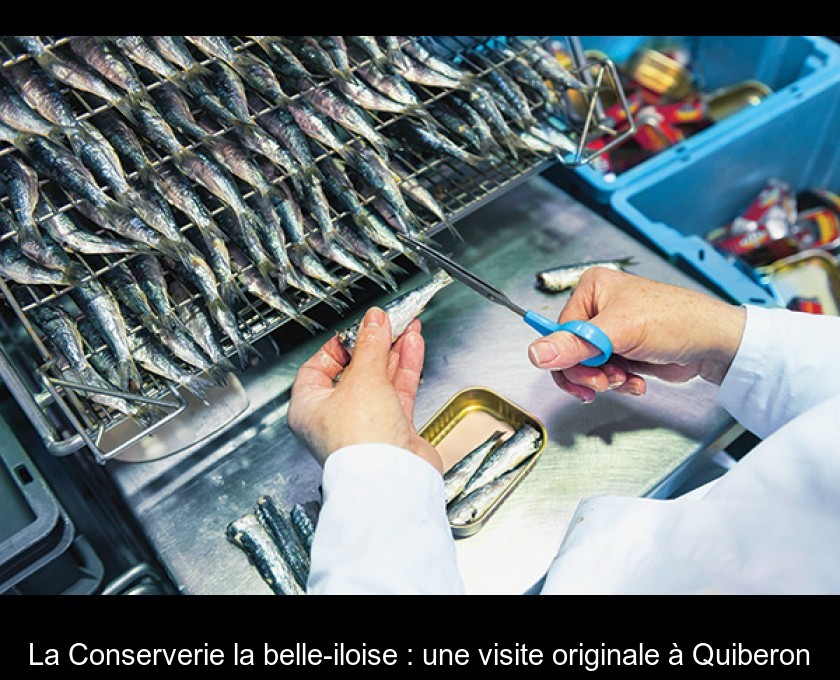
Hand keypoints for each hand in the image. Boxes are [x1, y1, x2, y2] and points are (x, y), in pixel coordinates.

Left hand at [287, 307, 442, 473]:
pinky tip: (412, 347)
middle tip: (386, 323)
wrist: (392, 478)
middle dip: (373, 345)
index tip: (358, 327)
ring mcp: (364, 424)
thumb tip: (373, 321)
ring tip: (405, 327)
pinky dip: (405, 368)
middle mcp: (334, 418)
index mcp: (308, 408)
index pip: (319, 366)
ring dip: (393, 353)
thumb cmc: (360, 443)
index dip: (340, 344)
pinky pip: (397, 392)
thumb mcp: (362, 378)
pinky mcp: (391, 430)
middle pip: (354, 371)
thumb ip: (370, 344)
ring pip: (379, 380)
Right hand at [527, 268, 746, 402]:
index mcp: (591, 290)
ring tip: (627, 378)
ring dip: (606, 379)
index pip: (559, 332)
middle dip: (589, 373)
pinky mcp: (624, 351)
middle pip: (570, 352)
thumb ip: (575, 345)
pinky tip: (635, 380)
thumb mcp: (619, 333)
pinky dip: (618, 382)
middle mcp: (599, 308)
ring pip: (587, 367)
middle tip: (605, 382)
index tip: (587, 375)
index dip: (569, 359)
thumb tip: (536, 353)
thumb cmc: (677, 321)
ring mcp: (611, 332)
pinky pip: (604, 373)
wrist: (714, 343)